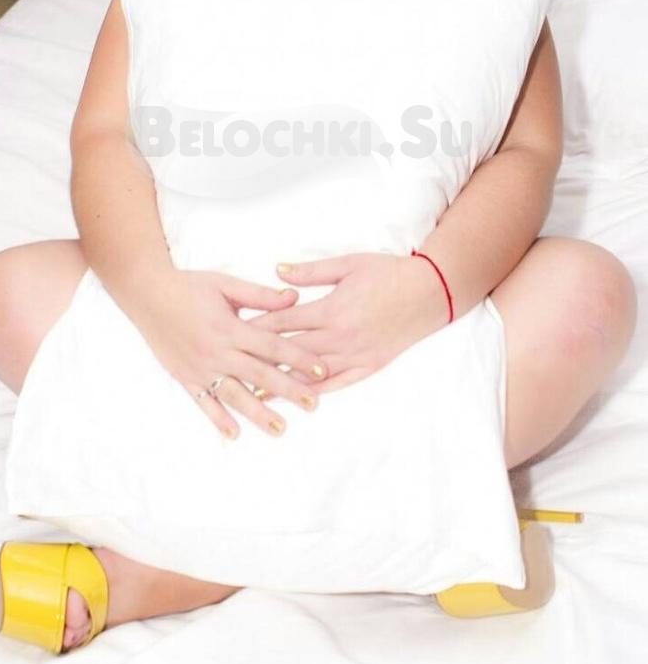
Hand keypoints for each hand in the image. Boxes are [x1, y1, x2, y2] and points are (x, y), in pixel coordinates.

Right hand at [136, 268, 329, 438]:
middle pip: (259, 374)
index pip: (272, 346)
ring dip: (258, 414)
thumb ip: (260, 294)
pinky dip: (218, 420)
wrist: (146, 294)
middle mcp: (216, 351)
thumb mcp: (226, 284)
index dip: (299, 358)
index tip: (322, 371)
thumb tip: (294, 298)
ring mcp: (199, 368)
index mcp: (230, 327)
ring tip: (281, 429)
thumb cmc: (190, 286)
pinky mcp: (184, 378)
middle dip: (288, 391)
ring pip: (234, 395)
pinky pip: (203, 403)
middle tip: (314, 405)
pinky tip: (234, 434)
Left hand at [247, 253, 449, 396]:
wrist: (431, 291)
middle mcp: (341, 337)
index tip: (231, 333)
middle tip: (231, 368)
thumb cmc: (389, 272)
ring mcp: (356, 355)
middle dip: (260, 359)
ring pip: (312, 374)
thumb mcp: (349, 264)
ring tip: (254, 393)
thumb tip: (277, 271)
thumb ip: (311, 272)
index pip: (284, 322)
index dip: (256, 328)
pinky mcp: (370, 366)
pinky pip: (339, 384)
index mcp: (332, 310)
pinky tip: (301, 400)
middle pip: (291, 351)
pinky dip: (317, 392)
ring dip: (282, 383)